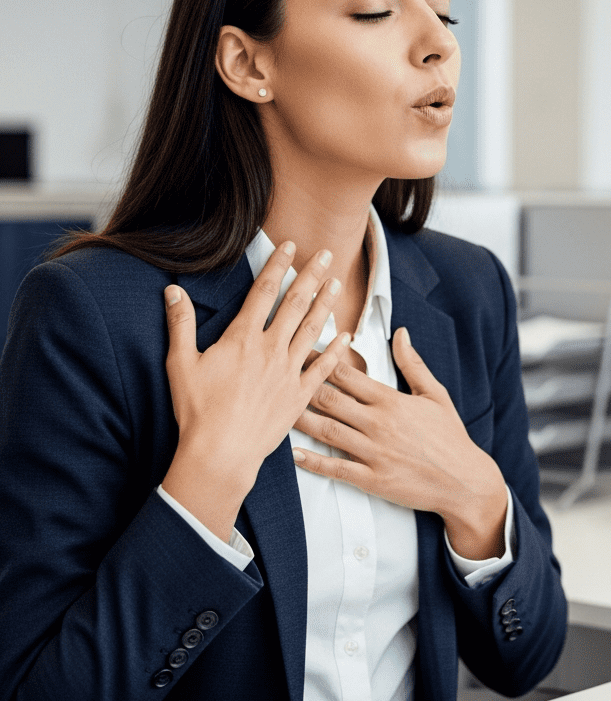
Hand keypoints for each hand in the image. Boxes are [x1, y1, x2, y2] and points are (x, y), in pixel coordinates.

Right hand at [160, 242, 350, 540]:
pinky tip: (347, 335)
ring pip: (312, 329)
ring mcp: (288, 371)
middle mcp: (270, 349)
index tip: (290, 246)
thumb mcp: (181, 364)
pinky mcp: (299, 395)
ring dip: (326, 303)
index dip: (278, 265)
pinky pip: (323, 368)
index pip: (264, 291)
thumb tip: (173, 290)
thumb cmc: (197, 411)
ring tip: (338, 283)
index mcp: (243, 338)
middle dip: (311, 275)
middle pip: (295, 303)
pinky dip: (336, 350)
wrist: (220, 453)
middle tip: (327, 254)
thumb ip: (180, 323)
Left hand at [293, 326, 507, 559]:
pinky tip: (294, 454)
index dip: (321, 361)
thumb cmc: (450, 436)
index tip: (301, 350)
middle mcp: (379, 424)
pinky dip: (313, 461)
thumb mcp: (435, 394)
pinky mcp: (373, 479)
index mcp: (391, 400)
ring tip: (275, 409)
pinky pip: (336, 468)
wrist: (464, 480)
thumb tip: (400, 333)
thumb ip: (413, 363)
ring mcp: (374, 453)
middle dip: (301, 385)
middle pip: (330, 400)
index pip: (347, 375)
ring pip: (327, 431)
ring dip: (299, 419)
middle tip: (277, 375)